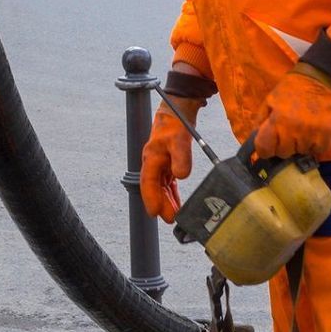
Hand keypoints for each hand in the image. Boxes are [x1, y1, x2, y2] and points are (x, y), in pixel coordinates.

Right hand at [140, 98, 199, 222]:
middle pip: (154, 188)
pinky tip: (176, 204)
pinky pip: (167, 183)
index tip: (155, 213)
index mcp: (151, 158)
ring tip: (175, 216)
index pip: (148, 183)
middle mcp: (153, 163)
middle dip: (161, 204)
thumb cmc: (175, 125)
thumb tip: (181, 176)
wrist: (177, 112)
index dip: (151, 198)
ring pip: (161, 188)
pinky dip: (171, 194)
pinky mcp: (167, 164)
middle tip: (170, 220)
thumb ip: (181, 158)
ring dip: (166, 201)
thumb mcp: (180, 140)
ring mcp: (159, 165)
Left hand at [253, 64, 330, 160]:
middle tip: (289, 131)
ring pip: (300, 152)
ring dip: (300, 144)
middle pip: (283, 153)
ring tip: (303, 128)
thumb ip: (260, 121)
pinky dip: (315, 145)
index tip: (269, 144)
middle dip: (284, 145)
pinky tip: (314, 132)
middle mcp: (293, 129)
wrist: (318, 78)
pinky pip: (317, 151)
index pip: (264, 149)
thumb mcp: (270, 101)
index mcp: (276, 120)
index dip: (265, 149)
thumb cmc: (291, 90)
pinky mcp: (326, 135)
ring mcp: (311, 133)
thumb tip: (255, 141)